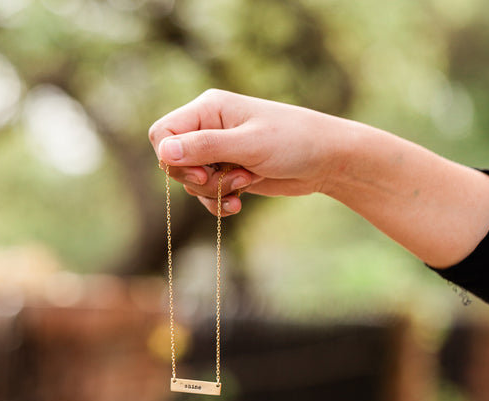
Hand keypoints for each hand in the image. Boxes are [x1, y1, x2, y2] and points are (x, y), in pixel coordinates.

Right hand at [148, 89, 354, 215]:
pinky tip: (239, 204)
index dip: (171, 158)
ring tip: (245, 183)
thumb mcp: (248, 144)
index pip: (163, 133)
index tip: (200, 172)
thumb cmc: (293, 142)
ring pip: (191, 182)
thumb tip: (164, 151)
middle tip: (231, 178)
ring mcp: (219, 153)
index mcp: (208, 109)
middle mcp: (209, 128)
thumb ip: (205, 147)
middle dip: (199, 179)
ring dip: (215, 191)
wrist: (326, 160)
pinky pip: (208, 194)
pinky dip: (220, 202)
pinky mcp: (229, 173)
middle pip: (174, 162)